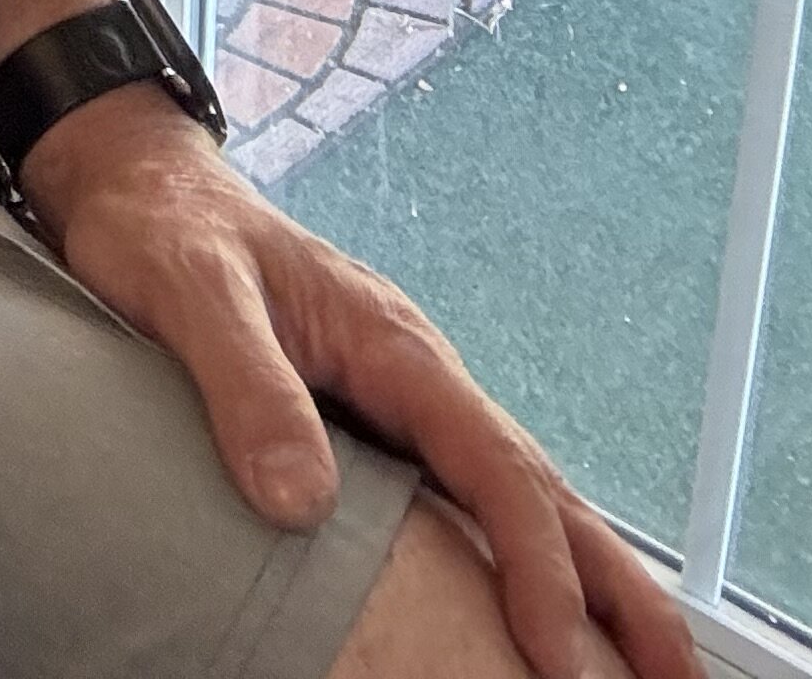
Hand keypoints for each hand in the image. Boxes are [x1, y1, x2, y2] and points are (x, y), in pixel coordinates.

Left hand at [17, 87, 699, 678]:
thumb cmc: (163, 227)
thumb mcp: (193, 295)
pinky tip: (531, 605)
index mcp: (395, 346)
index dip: (534, 565)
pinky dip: (516, 554)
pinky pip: (463, 495)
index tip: (557, 653)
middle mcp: (418, 374)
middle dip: (617, 588)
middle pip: (542, 490)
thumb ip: (248, 387)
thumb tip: (302, 505)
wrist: (135, 181)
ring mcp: (401, 398)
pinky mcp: (372, 418)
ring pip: (516, 496)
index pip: (495, 468)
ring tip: (638, 664)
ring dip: (583, 578)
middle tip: (676, 678)